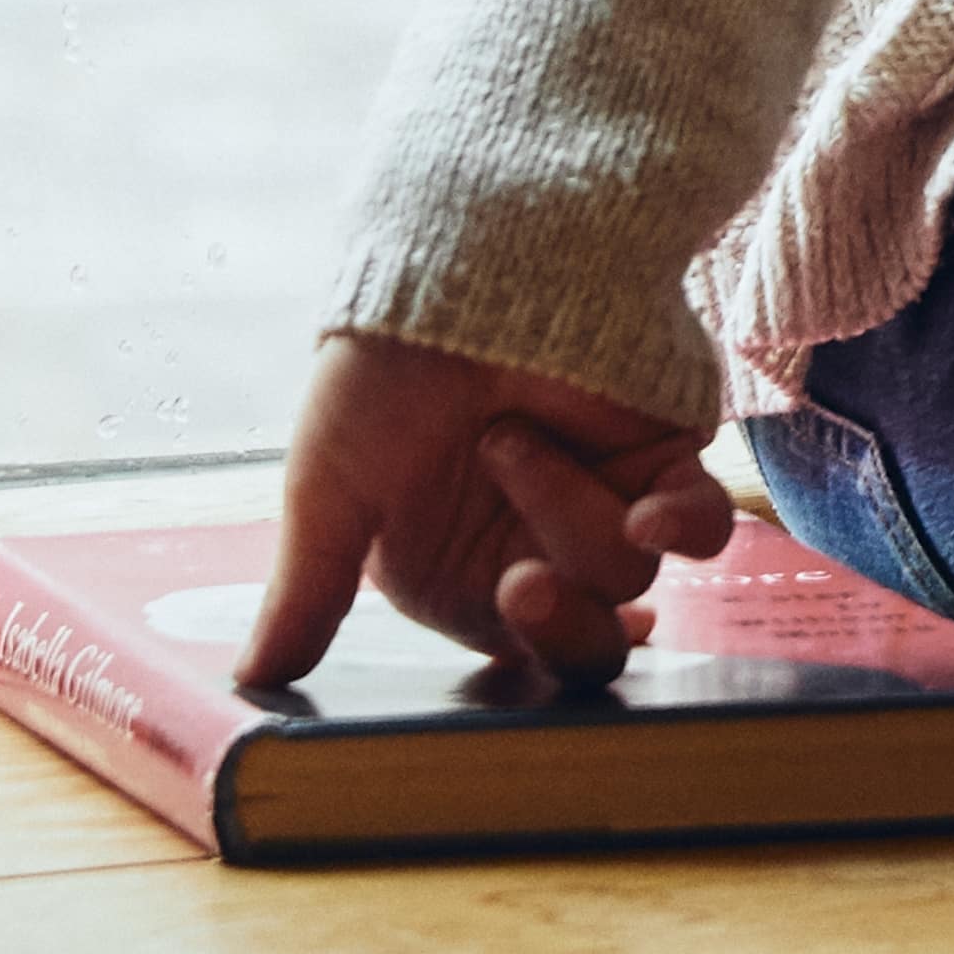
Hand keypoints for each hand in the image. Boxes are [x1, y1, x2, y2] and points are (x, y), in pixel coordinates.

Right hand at [251, 327, 741, 694]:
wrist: (454, 270)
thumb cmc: (380, 377)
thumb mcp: (327, 489)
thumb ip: (307, 593)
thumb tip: (255, 683)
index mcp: (464, 581)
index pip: (511, 658)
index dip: (519, 660)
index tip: (502, 633)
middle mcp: (541, 553)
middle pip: (587, 643)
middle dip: (559, 627)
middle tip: (523, 585)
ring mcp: (609, 507)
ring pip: (624, 574)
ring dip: (564, 510)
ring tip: (506, 435)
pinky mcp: (665, 460)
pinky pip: (699, 524)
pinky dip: (682, 528)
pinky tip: (654, 515)